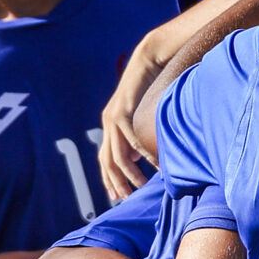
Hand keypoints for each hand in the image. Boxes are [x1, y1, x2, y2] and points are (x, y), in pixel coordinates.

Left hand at [98, 52, 161, 202]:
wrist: (149, 61)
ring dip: (130, 173)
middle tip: (126, 198)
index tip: (116, 196)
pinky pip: (132, 140)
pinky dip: (143, 155)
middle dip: (115, 182)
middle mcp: (108, 123)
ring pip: (119, 155)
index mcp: (111, 125)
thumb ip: (136, 136)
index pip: (105, 158)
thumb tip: (137, 158)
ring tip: (140, 186)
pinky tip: (153, 166)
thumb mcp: (141, 116)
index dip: (109, 178)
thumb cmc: (150, 87)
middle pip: (107, 161)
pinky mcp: (122, 112)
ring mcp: (113, 118)